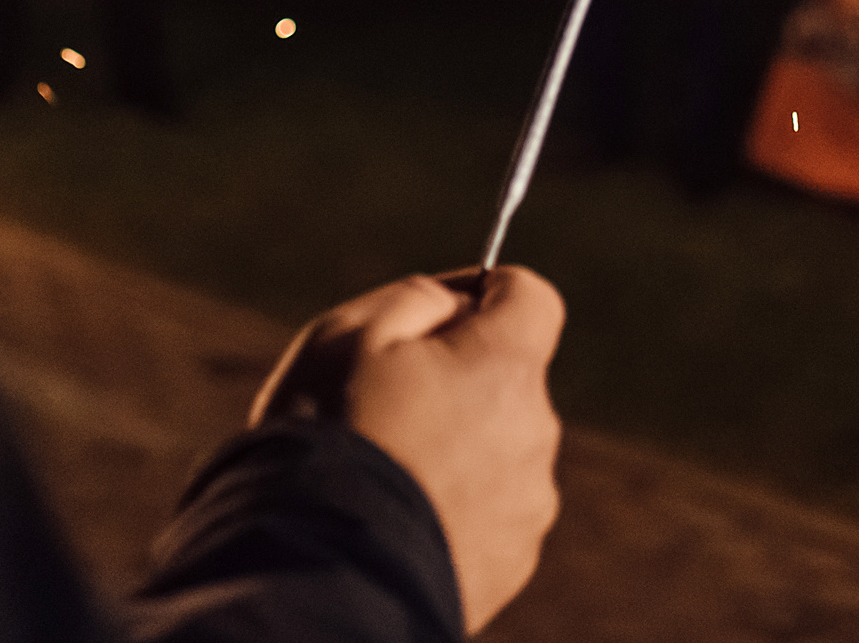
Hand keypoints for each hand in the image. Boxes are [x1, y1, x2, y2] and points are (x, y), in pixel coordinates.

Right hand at [252, 267, 563, 632]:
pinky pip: (490, 511)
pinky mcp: (512, 560)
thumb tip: (453, 305)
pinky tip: (399, 516)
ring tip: (386, 470)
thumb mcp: (349, 333)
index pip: (531, 298)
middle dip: (459, 379)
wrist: (323, 567)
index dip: (485, 292)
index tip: (441, 308)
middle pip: (508, 379)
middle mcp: (535, 430)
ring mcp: (528, 501)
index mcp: (504, 365)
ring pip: (498, 448)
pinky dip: (455, 506)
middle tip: (386, 402)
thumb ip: (417, 299)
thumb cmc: (332, 435)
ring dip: (458, 446)